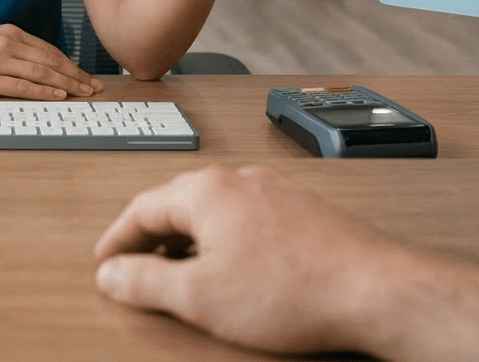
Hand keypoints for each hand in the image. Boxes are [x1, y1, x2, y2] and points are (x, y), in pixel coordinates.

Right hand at [0, 23, 102, 98]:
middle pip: (51, 61)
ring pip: (42, 74)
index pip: (49, 50)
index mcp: (9, 32)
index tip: (85, 75)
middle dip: (76, 75)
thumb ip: (11, 47)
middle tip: (94, 87)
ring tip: (84, 93)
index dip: (71, 64)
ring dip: (67, 85)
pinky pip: (23, 87)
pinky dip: (44, 92)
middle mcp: (6, 44)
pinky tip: (58, 96)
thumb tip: (37, 62)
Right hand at [93, 164, 418, 353]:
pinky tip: (237, 269)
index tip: (105, 262)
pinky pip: (248, 218)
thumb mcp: (199, 297)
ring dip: (191, 239)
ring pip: (216, 209)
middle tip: (135, 267)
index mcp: (206, 191)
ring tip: (184, 273)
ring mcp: (276, 192)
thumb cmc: (292, 290)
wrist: (373, 291)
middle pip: (177, 203)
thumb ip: (145, 282)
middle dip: (151, 236)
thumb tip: (111, 273)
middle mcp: (240, 181)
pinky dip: (227, 240)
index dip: (116, 240)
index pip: (141, 207)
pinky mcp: (304, 211)